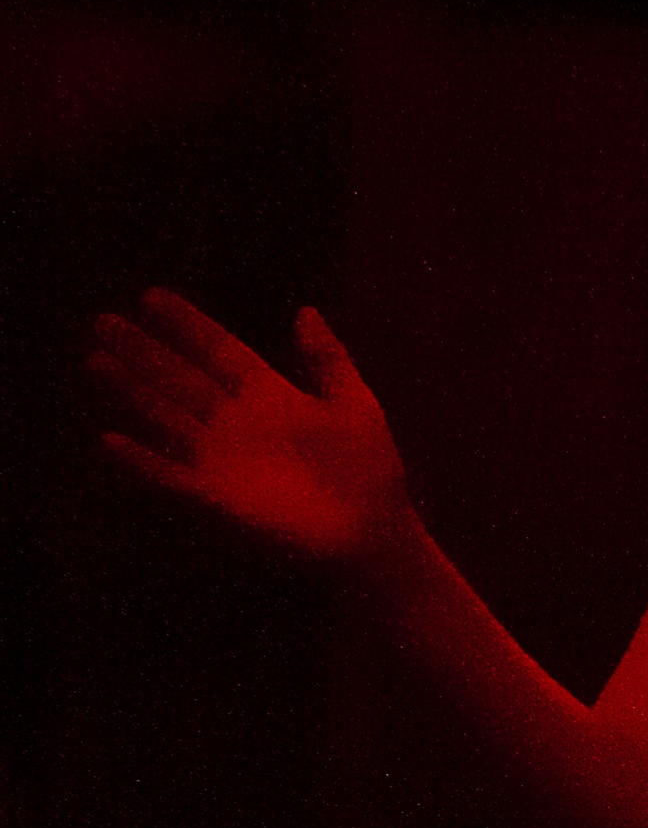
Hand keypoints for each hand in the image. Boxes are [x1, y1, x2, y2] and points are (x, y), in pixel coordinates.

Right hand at [89, 290, 413, 562]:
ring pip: (166, 416)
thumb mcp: (354, 403)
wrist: (372, 532)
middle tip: (103, 322)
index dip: (188, 326)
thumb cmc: (369, 470)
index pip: (220, 351)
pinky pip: (168, 476)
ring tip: (95, 361)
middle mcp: (238, 422)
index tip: (151, 296)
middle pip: (181, 378)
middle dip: (143, 351)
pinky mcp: (214, 498)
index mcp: (271, 395)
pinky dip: (138, 461)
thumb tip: (304, 309)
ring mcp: (222, 459)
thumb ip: (327, 359)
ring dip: (131, 391)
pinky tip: (107, 441)